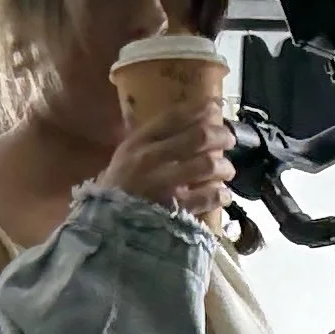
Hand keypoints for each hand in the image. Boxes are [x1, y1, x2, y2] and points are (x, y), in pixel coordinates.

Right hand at [103, 101, 234, 220]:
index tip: (216, 106)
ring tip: (226, 170)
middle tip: (228, 139)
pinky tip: (222, 194)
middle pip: (199, 137)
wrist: (106, 227)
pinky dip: (221, 194)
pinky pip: (209, 196)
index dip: (201, 107)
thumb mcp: (126, 155)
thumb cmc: (119, 187)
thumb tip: (186, 118)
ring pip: (208, 165)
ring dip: (224, 166)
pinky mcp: (175, 211)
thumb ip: (150, 138)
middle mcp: (150, 159)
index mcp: (138, 142)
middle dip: (221, 135)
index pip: (175, 116)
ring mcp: (163, 186)